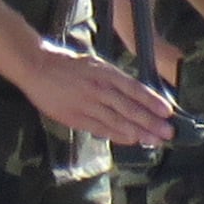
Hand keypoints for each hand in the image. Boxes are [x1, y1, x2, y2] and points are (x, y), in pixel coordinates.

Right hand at [15, 40, 177, 148]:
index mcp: (104, 73)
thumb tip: (135, 93)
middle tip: (167, 132)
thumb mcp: (94, 64)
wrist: (35, 66)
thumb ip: (112, 78)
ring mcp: (86, 103)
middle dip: (151, 122)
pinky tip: (130, 140)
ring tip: (154, 140)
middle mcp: (98, 88)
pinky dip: (116, 135)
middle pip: (130, 108)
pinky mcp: (74, 116)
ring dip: (138, 131)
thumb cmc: (65, 63)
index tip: (167, 112)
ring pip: (117, 120)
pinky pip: (100, 128)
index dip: (152, 101)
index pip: (134, 89)